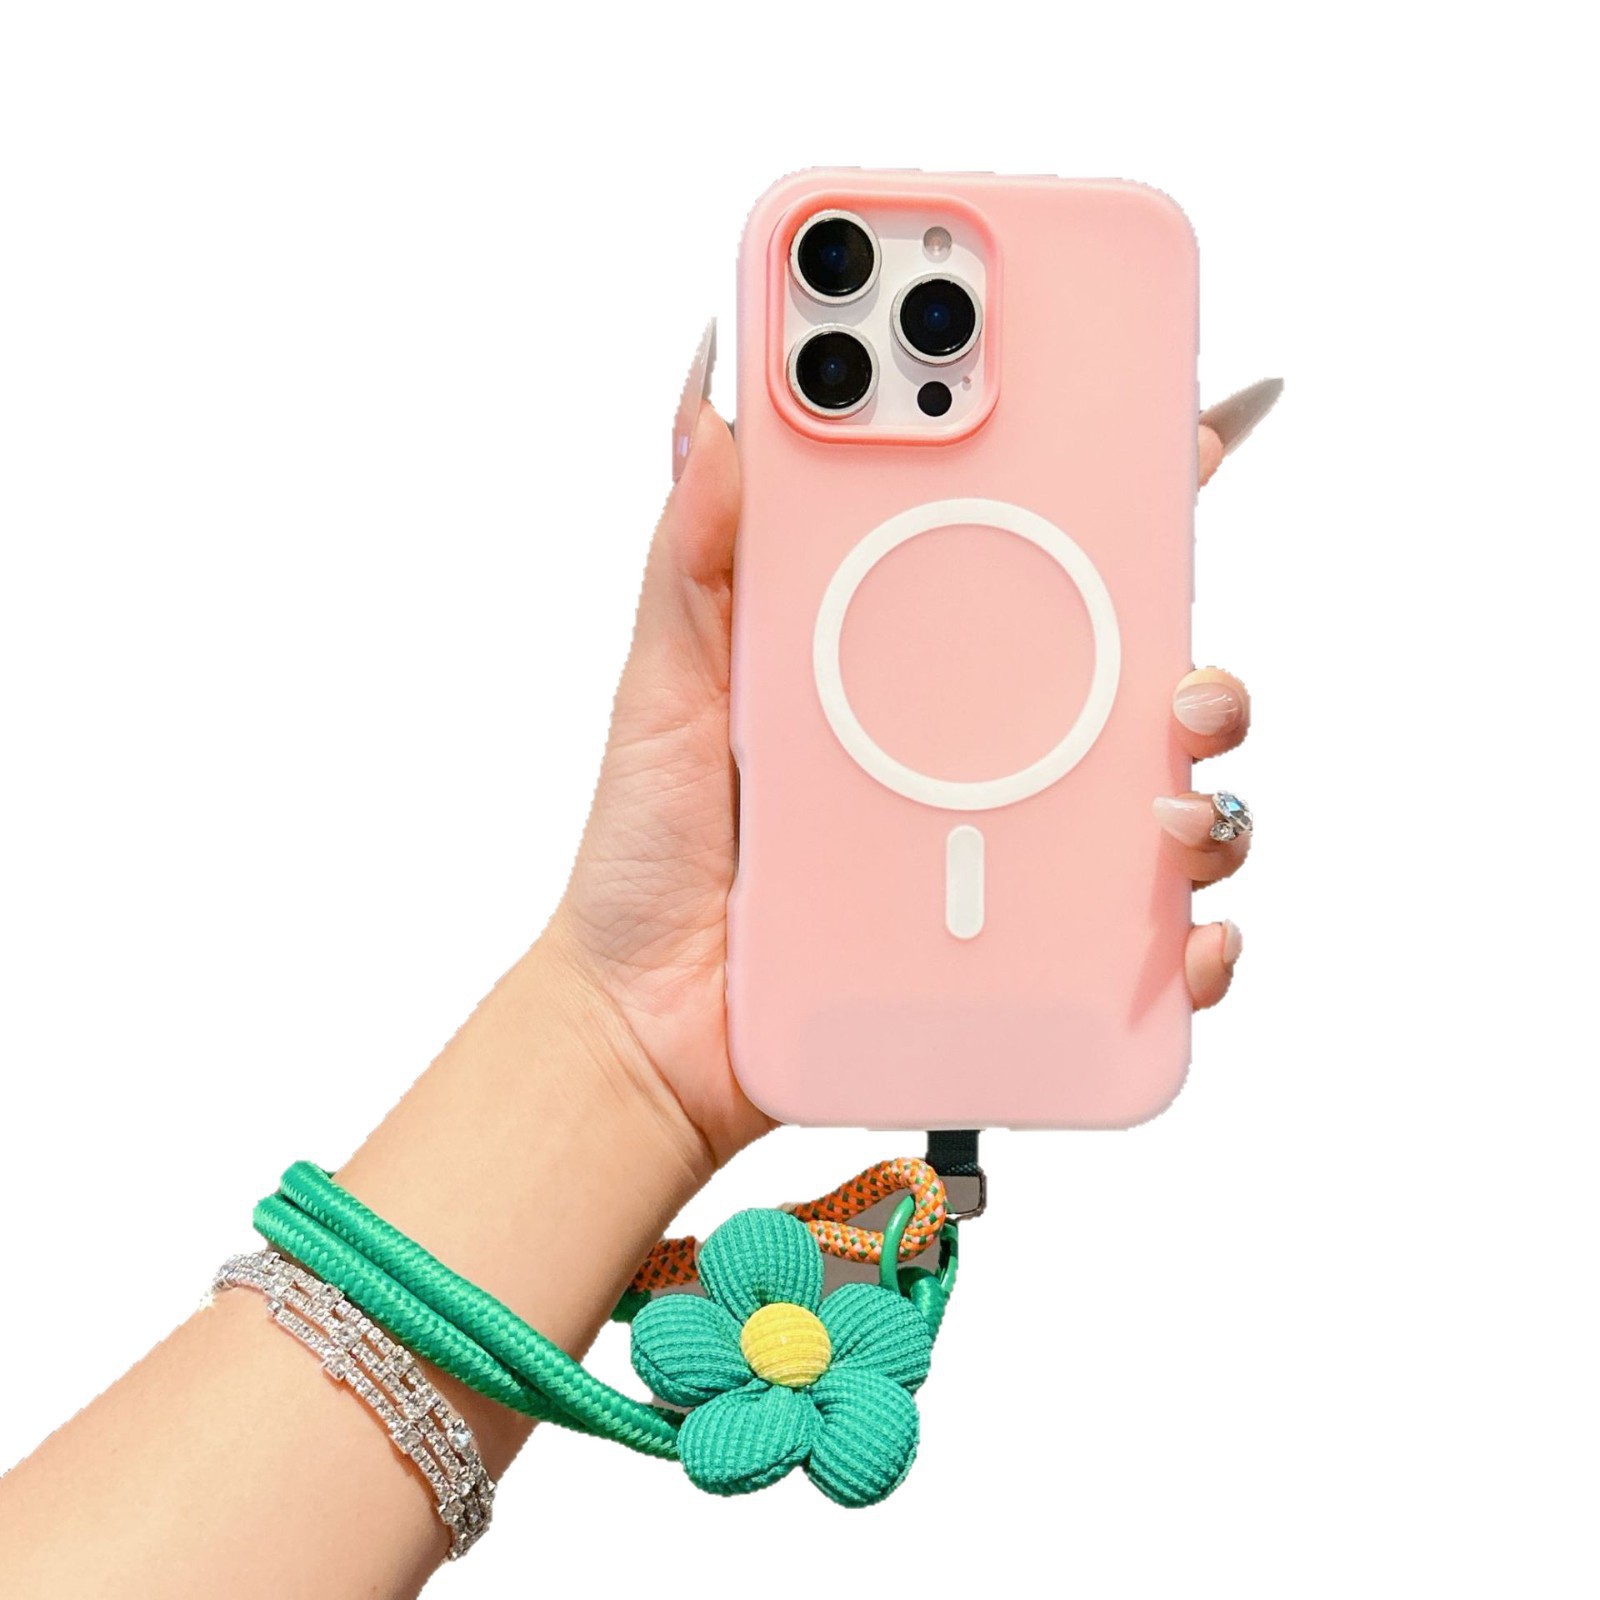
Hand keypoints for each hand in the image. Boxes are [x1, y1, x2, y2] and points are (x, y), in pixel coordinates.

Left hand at [549, 334, 1277, 1167]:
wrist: (645, 1023)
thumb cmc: (655, 852)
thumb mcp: (666, 686)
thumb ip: (694, 557)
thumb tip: (710, 405)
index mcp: (914, 666)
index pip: (1039, 563)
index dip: (1118, 491)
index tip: (1172, 425)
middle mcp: (986, 752)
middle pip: (1136, 674)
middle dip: (1193, 636)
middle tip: (1177, 633)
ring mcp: (1015, 855)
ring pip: (1174, 797)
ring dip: (1208, 780)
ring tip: (1165, 781)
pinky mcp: (1024, 957)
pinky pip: (1149, 948)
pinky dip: (1193, 941)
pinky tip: (1178, 935)